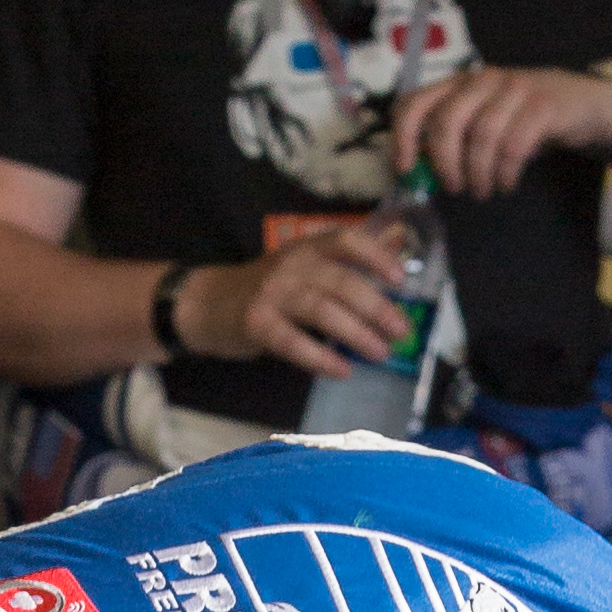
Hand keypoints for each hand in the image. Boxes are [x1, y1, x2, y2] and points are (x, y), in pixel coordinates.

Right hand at [176, 223, 414, 376]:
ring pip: (321, 310)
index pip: (346, 240)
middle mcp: (291, 265)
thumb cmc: (268, 288)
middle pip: (341, 281)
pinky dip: (321, 358)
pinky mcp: (256, 323)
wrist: (209, 304)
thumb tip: (400, 249)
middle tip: (401, 330)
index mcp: (308, 248)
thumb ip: (347, 262)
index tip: (402, 280)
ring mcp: (272, 293)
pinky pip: (293, 342)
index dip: (377, 257)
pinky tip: (342, 371)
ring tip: (380, 352)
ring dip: (356, 333)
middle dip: (376, 307)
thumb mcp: (305, 265)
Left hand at [393, 64, 611, 205]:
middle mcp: (483, 80)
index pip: (416, 101)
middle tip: (454, 188)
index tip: (406, 168)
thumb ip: (455, 139)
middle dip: (445, 162)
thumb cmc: (525, 118)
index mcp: (460, 84)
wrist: (583, 104)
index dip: (404, 136)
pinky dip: (506, 172)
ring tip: (483, 191)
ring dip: (478, 173)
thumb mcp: (486, 122)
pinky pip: (514, 145)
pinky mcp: (542, 106)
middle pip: (447, 121)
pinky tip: (506, 184)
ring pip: (481, 135)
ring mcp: (514, 89)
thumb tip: (421, 172)